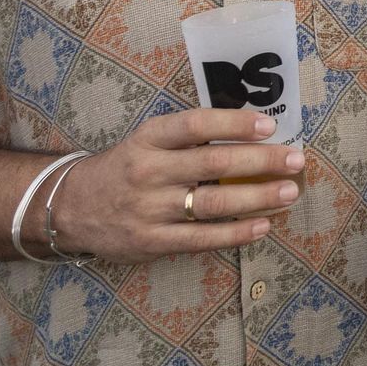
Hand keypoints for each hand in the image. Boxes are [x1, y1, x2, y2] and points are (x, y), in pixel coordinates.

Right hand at [50, 110, 302, 263]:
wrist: (70, 207)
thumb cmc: (125, 168)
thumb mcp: (147, 141)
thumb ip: (189, 139)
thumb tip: (252, 135)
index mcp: (148, 138)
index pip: (196, 125)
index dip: (234, 124)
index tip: (269, 125)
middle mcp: (149, 171)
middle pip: (214, 164)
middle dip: (261, 162)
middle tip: (296, 160)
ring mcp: (150, 209)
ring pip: (213, 204)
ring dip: (258, 198)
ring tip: (289, 193)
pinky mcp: (152, 242)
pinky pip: (202, 238)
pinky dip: (237, 233)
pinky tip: (263, 226)